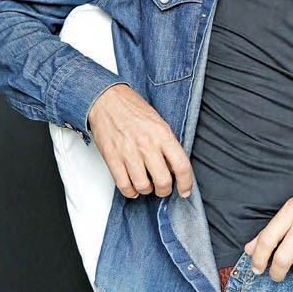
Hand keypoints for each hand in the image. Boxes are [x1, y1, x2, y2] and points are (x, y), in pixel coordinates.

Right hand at [87, 83, 192, 199]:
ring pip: (143, 186)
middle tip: (163, 188)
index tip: (184, 190)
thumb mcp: (158, 122)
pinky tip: (133, 186)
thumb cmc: (133, 109)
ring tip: (146, 184)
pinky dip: (130, 191)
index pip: (181, 165)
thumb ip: (167, 144)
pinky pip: (124, 185)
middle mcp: (147, 144)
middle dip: (164, 190)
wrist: (106, 100)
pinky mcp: (112, 158)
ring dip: (147, 190)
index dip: (186, 183)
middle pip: (163, 181)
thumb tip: (173, 168)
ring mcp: (128, 152)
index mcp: (162, 134)